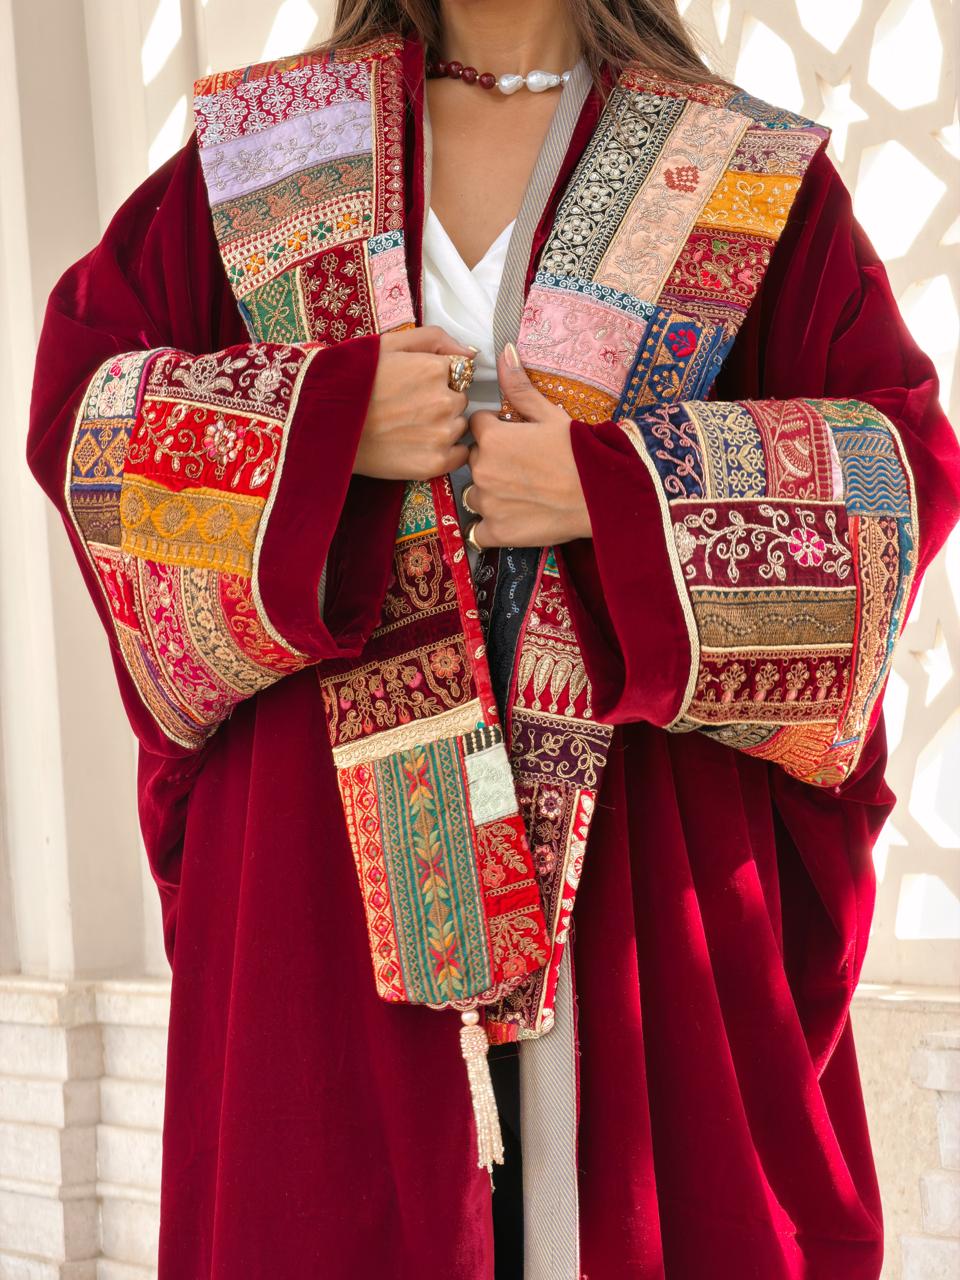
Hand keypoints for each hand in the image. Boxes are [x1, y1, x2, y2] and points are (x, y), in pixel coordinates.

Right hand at [353, 327, 474, 479]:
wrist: (325, 427)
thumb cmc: (353, 383)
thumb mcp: (388, 345)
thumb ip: (435, 339)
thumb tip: (470, 353)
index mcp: (435, 369)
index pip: (458, 373)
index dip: (438, 380)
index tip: (415, 388)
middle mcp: (445, 401)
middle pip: (460, 401)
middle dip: (442, 403)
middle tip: (408, 409)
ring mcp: (442, 434)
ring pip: (459, 427)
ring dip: (443, 427)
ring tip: (409, 428)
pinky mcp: (435, 463)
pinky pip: (460, 455)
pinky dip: (446, 452)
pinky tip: (420, 446)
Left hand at [466, 345, 591, 547]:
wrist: (603, 495)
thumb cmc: (581, 453)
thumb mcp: (551, 415)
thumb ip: (520, 388)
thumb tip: (504, 352)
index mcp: (492, 437)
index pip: (478, 427)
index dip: (497, 431)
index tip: (518, 440)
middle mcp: (482, 468)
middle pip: (474, 460)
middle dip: (492, 462)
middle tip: (525, 469)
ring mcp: (488, 502)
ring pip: (474, 494)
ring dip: (490, 494)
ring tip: (523, 494)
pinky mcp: (497, 532)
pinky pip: (477, 531)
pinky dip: (490, 527)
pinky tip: (512, 519)